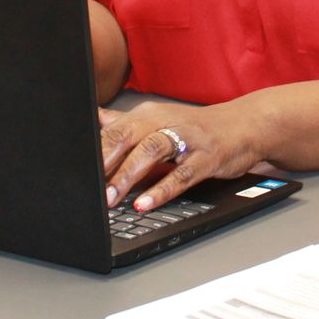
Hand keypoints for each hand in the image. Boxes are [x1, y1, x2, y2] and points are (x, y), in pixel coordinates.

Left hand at [99, 101, 266, 212]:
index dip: (92, 150)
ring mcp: (188, 138)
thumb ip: (124, 124)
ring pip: (153, 150)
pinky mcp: (207, 157)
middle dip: (105, 160)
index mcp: (148, 114)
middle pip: (128, 134)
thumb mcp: (158, 121)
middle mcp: (165, 121)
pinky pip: (182, 174)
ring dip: (129, 174)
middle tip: (87, 186)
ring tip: (111, 198)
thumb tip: (91, 120)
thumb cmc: (196, 128)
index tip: (73, 171)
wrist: (244, 125)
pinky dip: (162, 190)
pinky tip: (145, 203)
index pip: (113, 129)